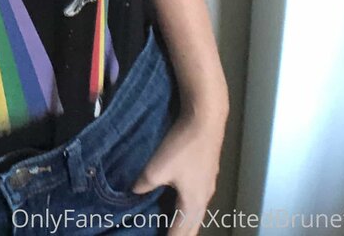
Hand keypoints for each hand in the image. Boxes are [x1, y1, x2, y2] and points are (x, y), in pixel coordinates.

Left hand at [130, 107, 226, 234]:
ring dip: (184, 223)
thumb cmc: (182, 147)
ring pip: (195, 214)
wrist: (206, 119)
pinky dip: (186, 208)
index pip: (180, 234)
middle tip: (165, 235)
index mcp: (192, 205)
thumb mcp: (156, 168)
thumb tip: (135, 191)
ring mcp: (208, 186)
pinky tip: (178, 199)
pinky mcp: (207, 173)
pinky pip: (196, 200)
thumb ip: (143, 185)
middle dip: (180, 235)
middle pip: (192, 228)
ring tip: (171, 225)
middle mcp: (204, 200)